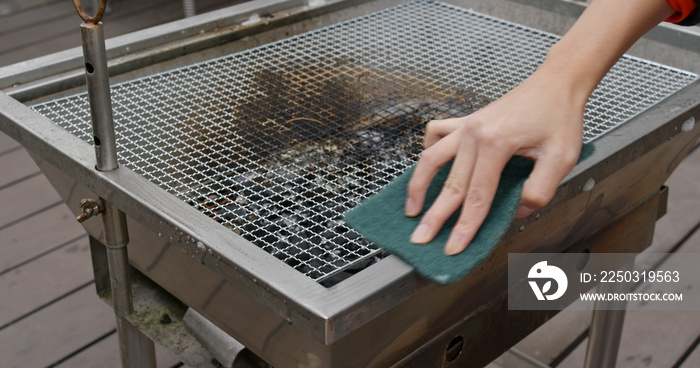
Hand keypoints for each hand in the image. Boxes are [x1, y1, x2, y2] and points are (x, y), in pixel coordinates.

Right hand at [404, 69, 585, 254]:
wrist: (556, 84)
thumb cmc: (560, 116)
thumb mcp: (562, 157)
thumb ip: (540, 190)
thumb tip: (518, 210)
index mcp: (497, 142)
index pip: (477, 195)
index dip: (465, 225)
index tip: (454, 246)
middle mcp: (474, 133)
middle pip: (450, 183)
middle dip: (435, 216)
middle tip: (421, 238)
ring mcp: (466, 125)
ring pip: (431, 159)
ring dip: (418, 186)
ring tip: (411, 209)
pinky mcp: (465, 121)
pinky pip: (435, 135)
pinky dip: (428, 152)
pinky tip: (428, 167)